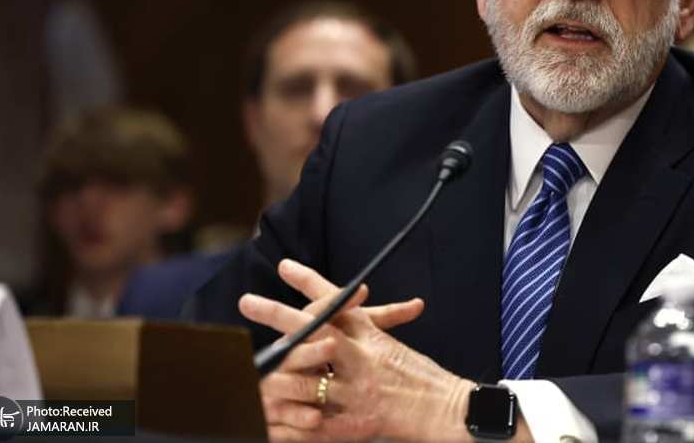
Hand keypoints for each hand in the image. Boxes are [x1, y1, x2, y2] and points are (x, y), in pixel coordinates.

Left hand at [239, 259, 473, 442]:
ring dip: (272, 375)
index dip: (308, 281)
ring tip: (247, 367)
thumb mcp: (387, 340)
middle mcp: (359, 358)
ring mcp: (353, 392)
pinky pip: (309, 426)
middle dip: (277, 314)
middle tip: (247, 300)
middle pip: (312, 330)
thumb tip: (349, 293)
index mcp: (369, 335)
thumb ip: (362, 318)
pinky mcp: (350, 425)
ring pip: (304, 380)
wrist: (446, 409)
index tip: (283, 266)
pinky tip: (264, 419)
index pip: (335, 302)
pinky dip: (285, 425)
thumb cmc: (418, 374)